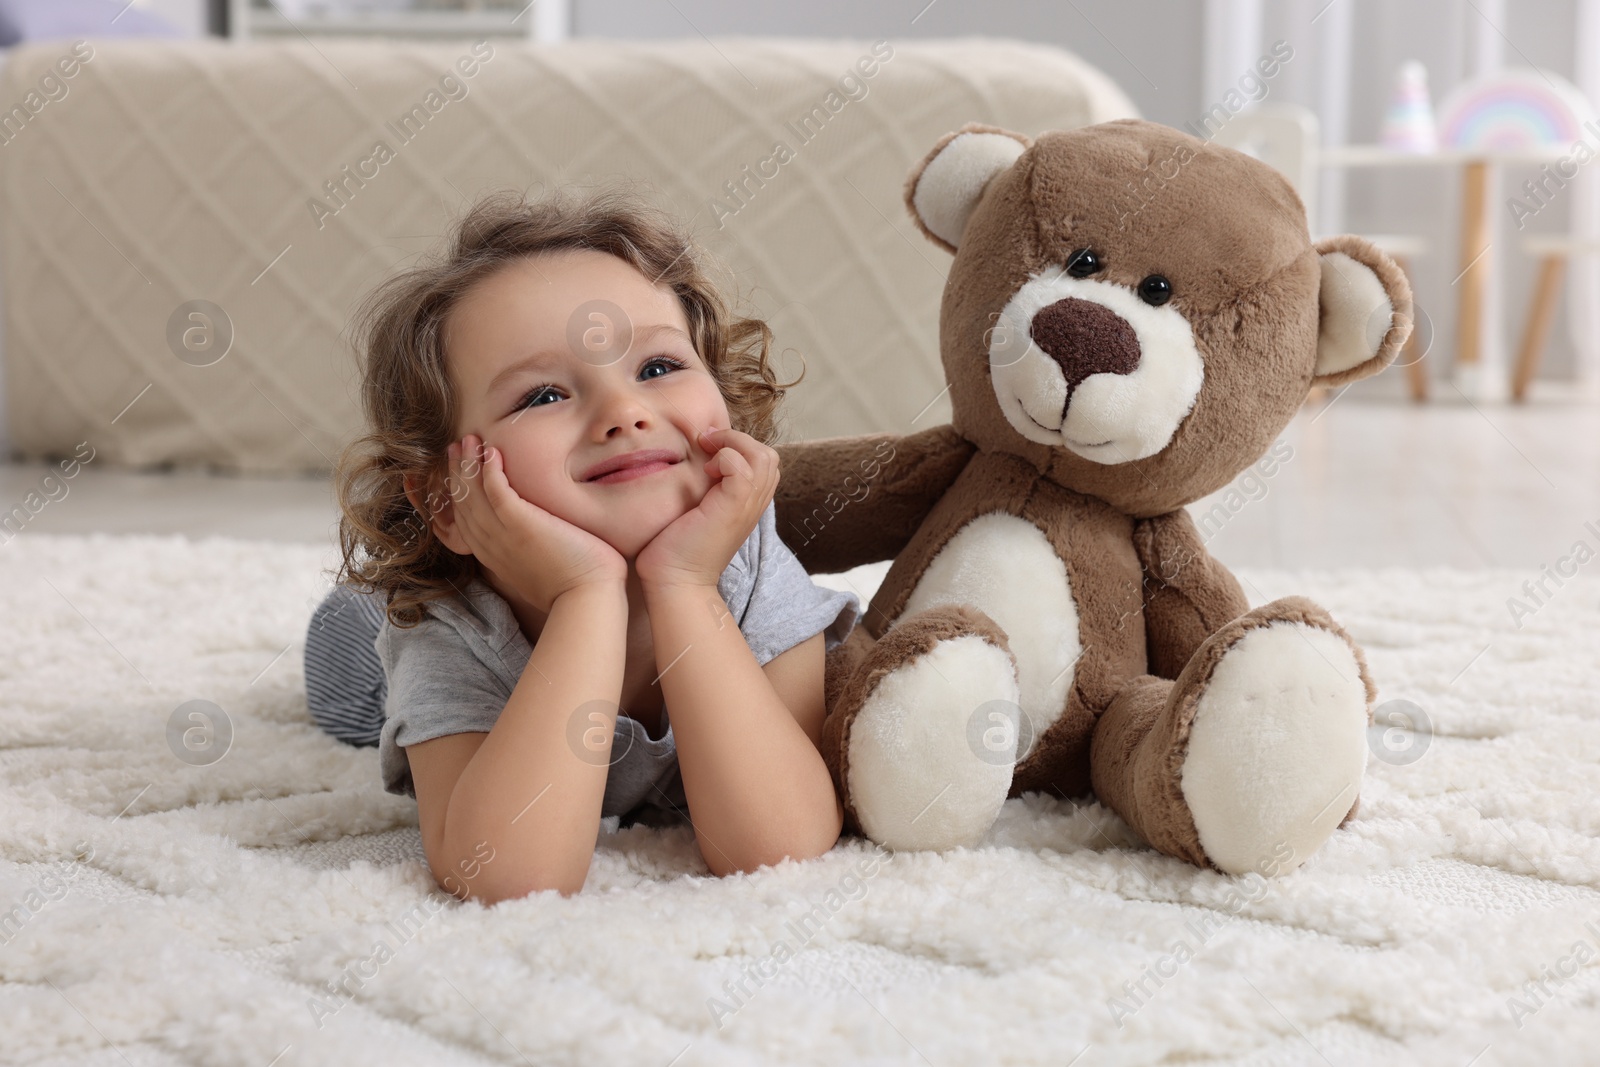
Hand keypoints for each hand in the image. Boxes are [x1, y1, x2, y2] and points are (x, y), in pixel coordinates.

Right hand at [446, 434, 626, 614]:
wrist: (586, 598)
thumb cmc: (574, 588)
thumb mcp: (538, 571)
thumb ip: (528, 554)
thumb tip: (538, 544)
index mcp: (493, 557)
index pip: (464, 520)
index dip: (458, 494)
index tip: (458, 472)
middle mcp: (491, 545)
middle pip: (463, 503)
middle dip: (456, 472)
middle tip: (454, 447)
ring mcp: (503, 535)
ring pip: (474, 494)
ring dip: (468, 464)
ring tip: (467, 440)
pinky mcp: (521, 524)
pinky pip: (497, 490)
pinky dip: (491, 470)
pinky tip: (491, 451)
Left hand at [635, 426, 777, 590]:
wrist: (674, 581)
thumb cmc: (676, 548)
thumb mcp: (697, 512)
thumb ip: (705, 490)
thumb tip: (695, 461)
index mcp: (747, 505)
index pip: (764, 463)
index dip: (740, 447)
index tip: (709, 450)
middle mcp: (753, 505)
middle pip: (769, 456)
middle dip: (739, 440)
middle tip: (708, 445)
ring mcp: (746, 507)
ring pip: (763, 456)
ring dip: (733, 444)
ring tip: (708, 454)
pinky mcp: (733, 508)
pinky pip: (743, 468)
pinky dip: (726, 457)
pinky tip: (707, 470)